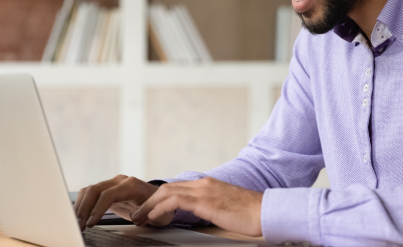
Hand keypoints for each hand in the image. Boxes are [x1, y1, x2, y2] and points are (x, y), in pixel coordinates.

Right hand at [74, 174, 159, 230]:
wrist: (160, 199)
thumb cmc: (160, 205)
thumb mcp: (157, 212)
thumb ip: (145, 213)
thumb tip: (135, 217)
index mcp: (132, 185)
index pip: (109, 194)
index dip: (98, 208)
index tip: (91, 222)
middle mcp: (120, 181)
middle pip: (95, 190)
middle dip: (84, 208)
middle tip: (79, 225)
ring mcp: (113, 184)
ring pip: (89, 190)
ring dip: (80, 206)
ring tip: (77, 222)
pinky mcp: (107, 190)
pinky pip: (90, 194)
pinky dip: (82, 204)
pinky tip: (80, 216)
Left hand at [131, 177, 262, 236]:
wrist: (265, 211)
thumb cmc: (249, 214)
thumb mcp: (225, 208)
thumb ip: (210, 207)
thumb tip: (200, 216)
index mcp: (208, 185)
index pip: (176, 188)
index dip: (159, 199)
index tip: (149, 210)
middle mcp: (203, 184)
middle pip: (167, 188)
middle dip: (149, 201)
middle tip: (138, 215)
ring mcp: (204, 191)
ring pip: (167, 192)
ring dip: (149, 206)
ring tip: (139, 218)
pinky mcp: (205, 201)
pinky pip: (175, 201)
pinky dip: (159, 208)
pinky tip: (153, 217)